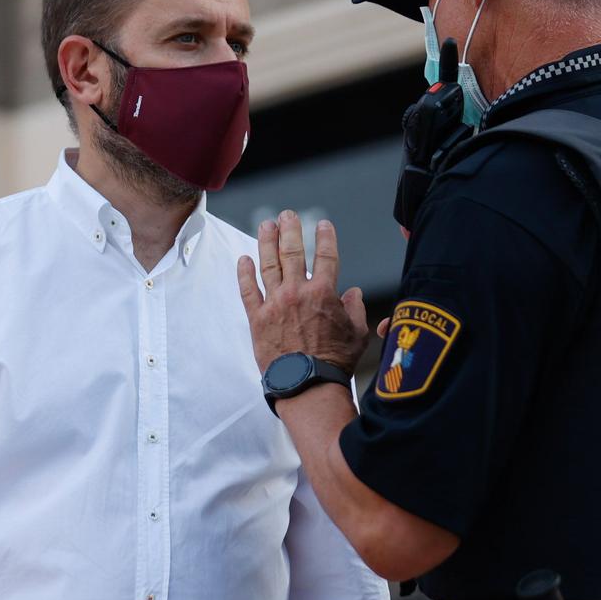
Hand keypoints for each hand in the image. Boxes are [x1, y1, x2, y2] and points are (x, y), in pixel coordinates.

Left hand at [238, 211, 369, 373]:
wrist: (307, 384)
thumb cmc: (335, 362)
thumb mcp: (357, 334)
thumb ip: (355, 309)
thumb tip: (353, 293)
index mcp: (324, 292)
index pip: (326, 256)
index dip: (325, 237)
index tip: (323, 224)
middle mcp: (297, 292)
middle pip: (292, 252)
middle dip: (290, 229)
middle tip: (287, 215)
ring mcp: (274, 304)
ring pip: (268, 264)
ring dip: (266, 242)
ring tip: (265, 226)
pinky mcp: (257, 318)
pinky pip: (248, 290)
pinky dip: (244, 274)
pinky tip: (243, 259)